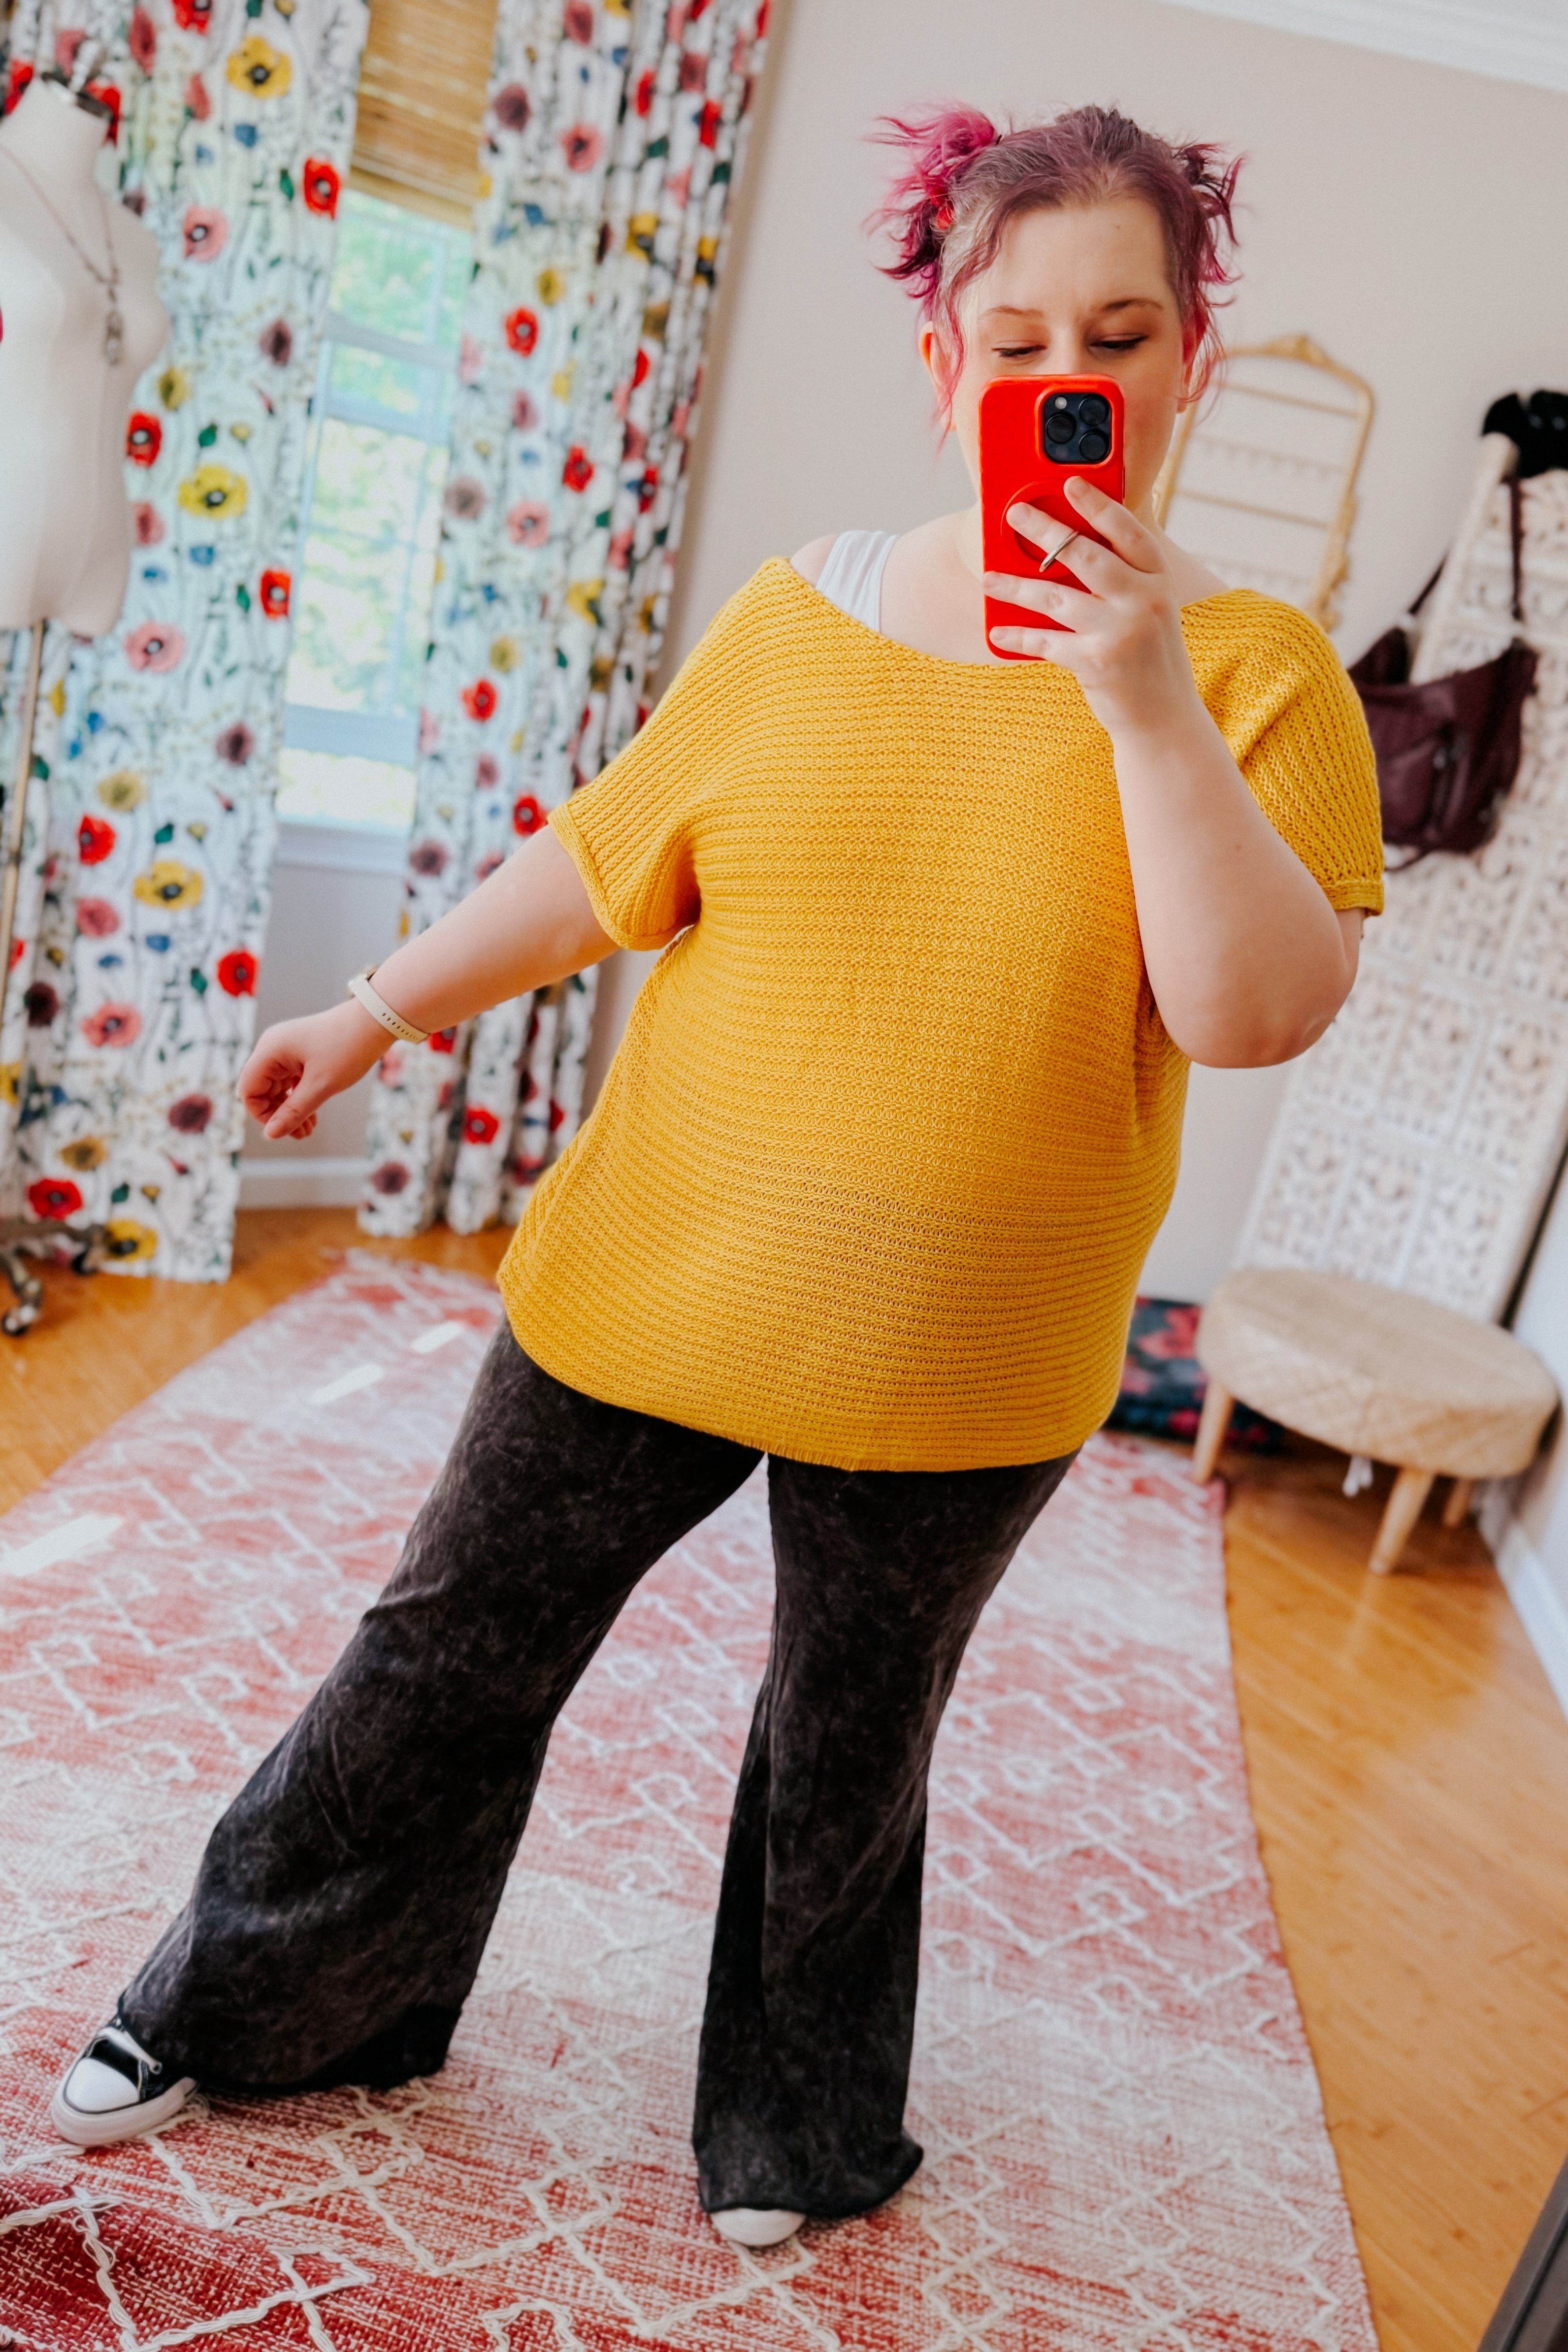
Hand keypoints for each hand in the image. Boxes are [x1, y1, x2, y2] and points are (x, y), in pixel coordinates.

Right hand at [238, 998, 388, 1139]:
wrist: (375, 1021)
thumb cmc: (349, 1048)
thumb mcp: (321, 1086)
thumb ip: (293, 1111)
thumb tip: (270, 1135)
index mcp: (270, 1050)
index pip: (248, 1089)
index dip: (261, 1114)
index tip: (284, 1128)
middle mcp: (273, 1047)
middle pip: (261, 1090)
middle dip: (278, 1115)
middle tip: (301, 1135)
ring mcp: (286, 1050)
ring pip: (277, 1087)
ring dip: (290, 1109)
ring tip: (308, 1130)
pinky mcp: (300, 1053)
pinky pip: (290, 1081)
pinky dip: (299, 1098)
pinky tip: (312, 1117)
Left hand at [983, 478, 1203, 737]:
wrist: (1164, 718)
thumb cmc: (1148, 658)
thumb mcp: (1151, 611)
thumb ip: (1123, 579)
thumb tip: (1068, 548)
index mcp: (1159, 580)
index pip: (1129, 532)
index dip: (1099, 505)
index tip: (1071, 483)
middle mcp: (1144, 601)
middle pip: (1086, 555)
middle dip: (1046, 531)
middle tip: (1015, 513)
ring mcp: (1121, 632)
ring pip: (1056, 597)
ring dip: (1015, 587)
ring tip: (988, 578)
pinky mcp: (1096, 662)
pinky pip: (1046, 642)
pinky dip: (1018, 638)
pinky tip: (997, 634)